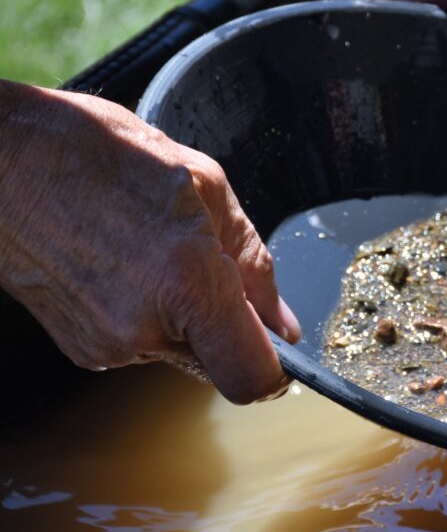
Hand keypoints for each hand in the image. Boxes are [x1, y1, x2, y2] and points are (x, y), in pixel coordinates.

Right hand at [0, 81, 300, 403]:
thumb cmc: (95, 153)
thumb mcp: (204, 185)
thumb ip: (253, 264)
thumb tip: (281, 323)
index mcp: (185, 282)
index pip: (252, 377)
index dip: (277, 372)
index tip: (282, 351)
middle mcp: (142, 327)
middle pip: (217, 361)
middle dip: (225, 321)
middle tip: (203, 260)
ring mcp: (104, 344)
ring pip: (179, 349)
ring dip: (184, 312)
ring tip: (151, 248)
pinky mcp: (80, 347)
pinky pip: (141, 341)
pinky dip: (148, 311)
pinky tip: (125, 261)